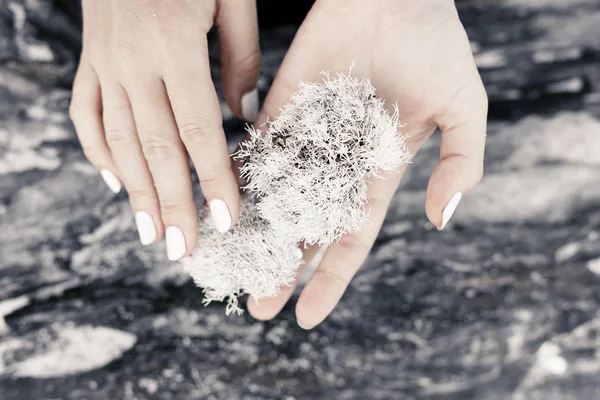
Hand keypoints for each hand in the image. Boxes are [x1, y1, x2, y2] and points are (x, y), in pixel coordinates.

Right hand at [69, 0, 260, 259]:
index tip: (226, 220)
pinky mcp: (89, 61)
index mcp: (174, 44)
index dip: (213, 178)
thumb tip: (243, 112)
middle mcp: (133, 62)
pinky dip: (98, 152)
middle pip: (157, 148)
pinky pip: (86, 115)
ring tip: (152, 234)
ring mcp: (104, 64)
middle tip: (184, 250)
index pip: (199, 129)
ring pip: (120, 141)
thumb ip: (241, 54)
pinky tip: (114, 184)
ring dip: (136, 193)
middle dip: (173, 204)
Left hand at [248, 0, 486, 327]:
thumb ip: (460, 162)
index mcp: (378, 171)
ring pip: (274, 197)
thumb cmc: (435, 46)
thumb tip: (442, 219)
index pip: (350, 237)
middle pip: (304, 227)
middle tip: (257, 307)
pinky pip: (256, 149)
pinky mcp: (282, 106)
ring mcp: (307, 136)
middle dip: (282, 267)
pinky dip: (237, 179)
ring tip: (229, 268)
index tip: (307, 316)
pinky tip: (218, 210)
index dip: (331, 278)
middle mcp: (337, 162)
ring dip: (254, 233)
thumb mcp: (465, 108)